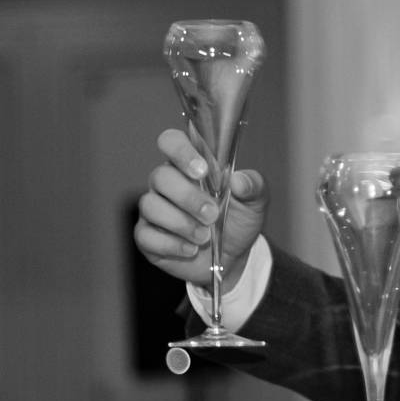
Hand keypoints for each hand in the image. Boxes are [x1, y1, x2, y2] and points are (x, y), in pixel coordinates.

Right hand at [132, 128, 266, 288]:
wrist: (232, 258)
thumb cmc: (237, 221)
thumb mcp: (254, 202)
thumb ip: (253, 186)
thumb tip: (239, 181)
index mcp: (189, 166)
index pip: (172, 142)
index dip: (181, 151)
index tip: (202, 170)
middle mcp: (166, 184)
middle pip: (160, 177)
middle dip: (188, 197)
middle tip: (212, 214)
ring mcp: (154, 209)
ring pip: (150, 206)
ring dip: (181, 223)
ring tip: (204, 236)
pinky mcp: (147, 236)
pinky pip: (145, 235)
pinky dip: (170, 244)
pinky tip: (190, 250)